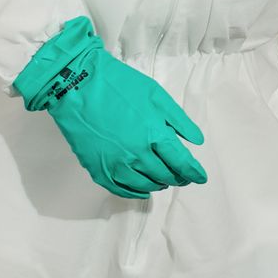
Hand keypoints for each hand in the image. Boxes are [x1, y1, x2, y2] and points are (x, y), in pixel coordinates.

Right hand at [13, 17, 207, 198]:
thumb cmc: (119, 85)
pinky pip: (122, 189)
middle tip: (184, 177)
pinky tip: (142, 189)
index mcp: (154, 134)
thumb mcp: (156, 96)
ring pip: (146, 185)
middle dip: (179, 178)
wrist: (77, 85)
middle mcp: (137, 154)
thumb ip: (179, 121)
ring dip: (159, 184)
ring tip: (164, 180)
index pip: (181, 163)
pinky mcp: (98, 169)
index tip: (201, 177)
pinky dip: (136, 192)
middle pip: (166, 175)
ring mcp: (116, 164)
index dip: (194, 173)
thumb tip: (197, 141)